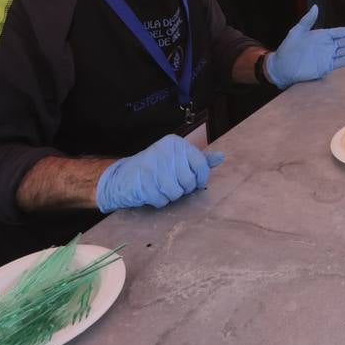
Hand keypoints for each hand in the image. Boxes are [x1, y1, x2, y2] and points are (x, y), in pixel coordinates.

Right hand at [95, 134, 223, 212]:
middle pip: (189, 181)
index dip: (200, 179)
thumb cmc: (156, 169)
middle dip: (182, 189)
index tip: (194, 183)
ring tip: (161, 188)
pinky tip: (152, 193)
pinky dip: (159, 201)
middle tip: (171, 184)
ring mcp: (152, 166)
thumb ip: (199, 160)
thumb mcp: (178, 159)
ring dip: (170, 196)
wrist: (122, 176)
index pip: (201, 164)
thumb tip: (221, 157)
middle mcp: (165, 151)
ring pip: (176, 192)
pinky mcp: (142, 182)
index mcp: (176, 143)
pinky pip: (161, 200)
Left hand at [264, 6, 344, 87]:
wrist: (282, 66)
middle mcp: (328, 46)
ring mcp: (328, 56)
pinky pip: (340, 61)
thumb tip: (315, 6)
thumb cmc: (288, 48)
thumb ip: (308, 20)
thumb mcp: (297, 31)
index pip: (342, 33)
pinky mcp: (326, 67)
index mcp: (323, 36)